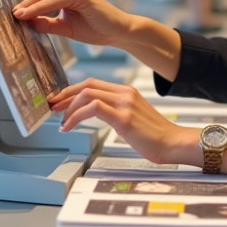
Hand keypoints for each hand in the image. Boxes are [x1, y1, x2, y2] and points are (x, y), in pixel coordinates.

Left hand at [11, 0, 129, 47]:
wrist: (118, 32)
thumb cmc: (96, 29)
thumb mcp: (66, 28)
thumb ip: (47, 24)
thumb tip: (27, 22)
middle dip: (23, 0)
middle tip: (8, 9)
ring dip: (29, 4)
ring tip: (15, 13)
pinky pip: (56, 0)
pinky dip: (41, 6)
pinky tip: (29, 13)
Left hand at [49, 78, 199, 164]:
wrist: (174, 143)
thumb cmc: (155, 136)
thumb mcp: (133, 118)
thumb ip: (116, 112)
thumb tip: (96, 115)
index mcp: (126, 92)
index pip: (92, 83)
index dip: (71, 91)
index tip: (59, 102)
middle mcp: (124, 93)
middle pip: (86, 85)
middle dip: (65, 96)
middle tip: (52, 108)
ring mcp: (125, 104)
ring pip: (87, 94)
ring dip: (68, 108)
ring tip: (62, 123)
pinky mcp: (124, 118)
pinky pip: (93, 109)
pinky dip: (76, 117)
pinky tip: (70, 127)